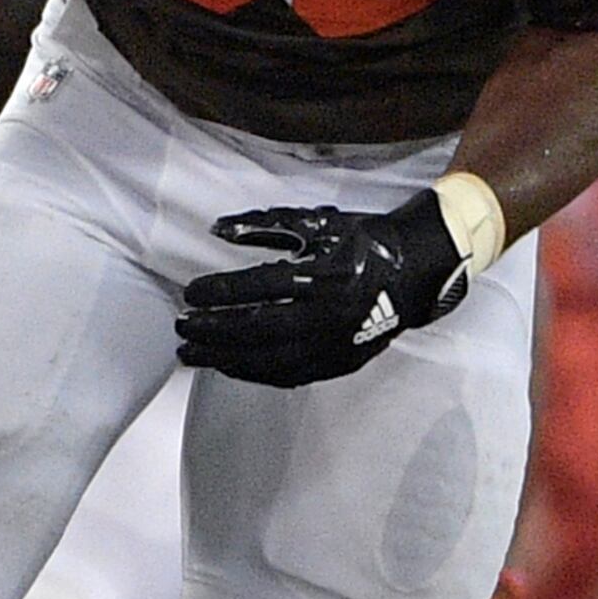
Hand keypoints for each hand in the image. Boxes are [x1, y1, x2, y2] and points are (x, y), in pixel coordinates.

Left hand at [177, 201, 467, 387]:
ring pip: (269, 359)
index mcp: (323, 276)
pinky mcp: (341, 361)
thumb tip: (218, 229)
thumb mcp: (318, 223)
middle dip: (212, 331)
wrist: (417, 269)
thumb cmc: (364, 240)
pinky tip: (230, 367)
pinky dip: (255, 372)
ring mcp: (335, 343)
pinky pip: (290, 375)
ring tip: (193, 355)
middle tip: (181, 329)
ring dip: (225, 358)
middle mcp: (329, 315)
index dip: (218, 293)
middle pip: (257, 329)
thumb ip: (266, 226)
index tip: (188, 294)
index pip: (258, 288)